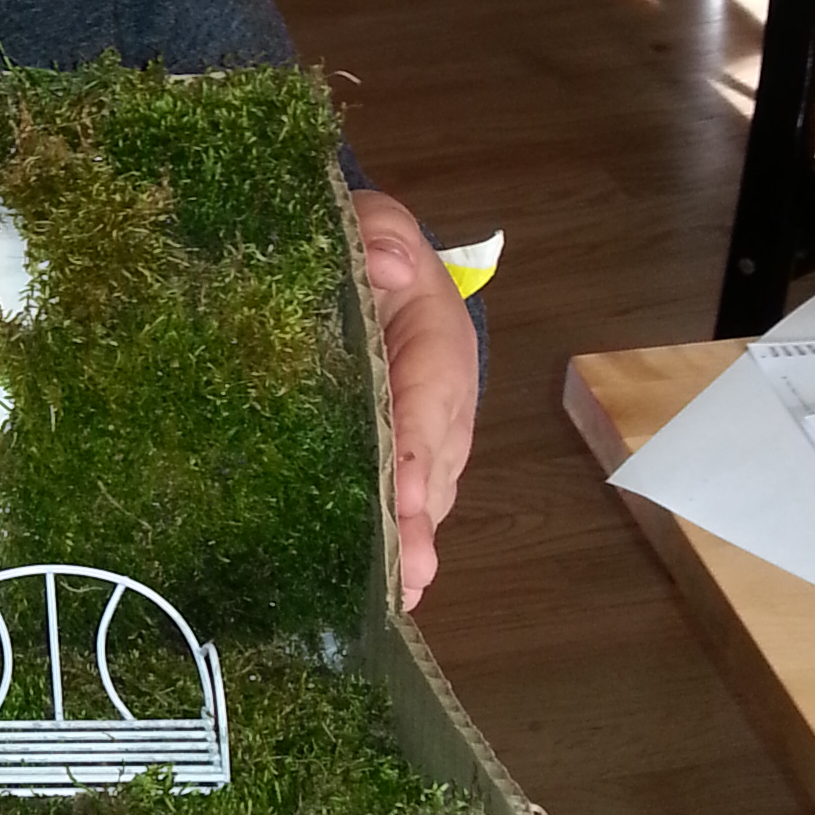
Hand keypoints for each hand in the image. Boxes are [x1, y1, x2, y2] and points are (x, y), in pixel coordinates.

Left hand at [350, 187, 477, 606]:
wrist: (374, 266)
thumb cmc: (371, 249)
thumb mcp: (371, 222)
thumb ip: (377, 233)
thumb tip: (391, 265)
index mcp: (436, 340)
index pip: (426, 399)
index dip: (416, 449)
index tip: (409, 495)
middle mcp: (442, 398)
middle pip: (435, 464)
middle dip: (421, 520)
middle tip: (407, 573)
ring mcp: (428, 433)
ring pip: (429, 492)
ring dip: (415, 542)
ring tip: (398, 593)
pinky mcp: (405, 455)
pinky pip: (410, 498)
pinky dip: (400, 538)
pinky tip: (381, 588)